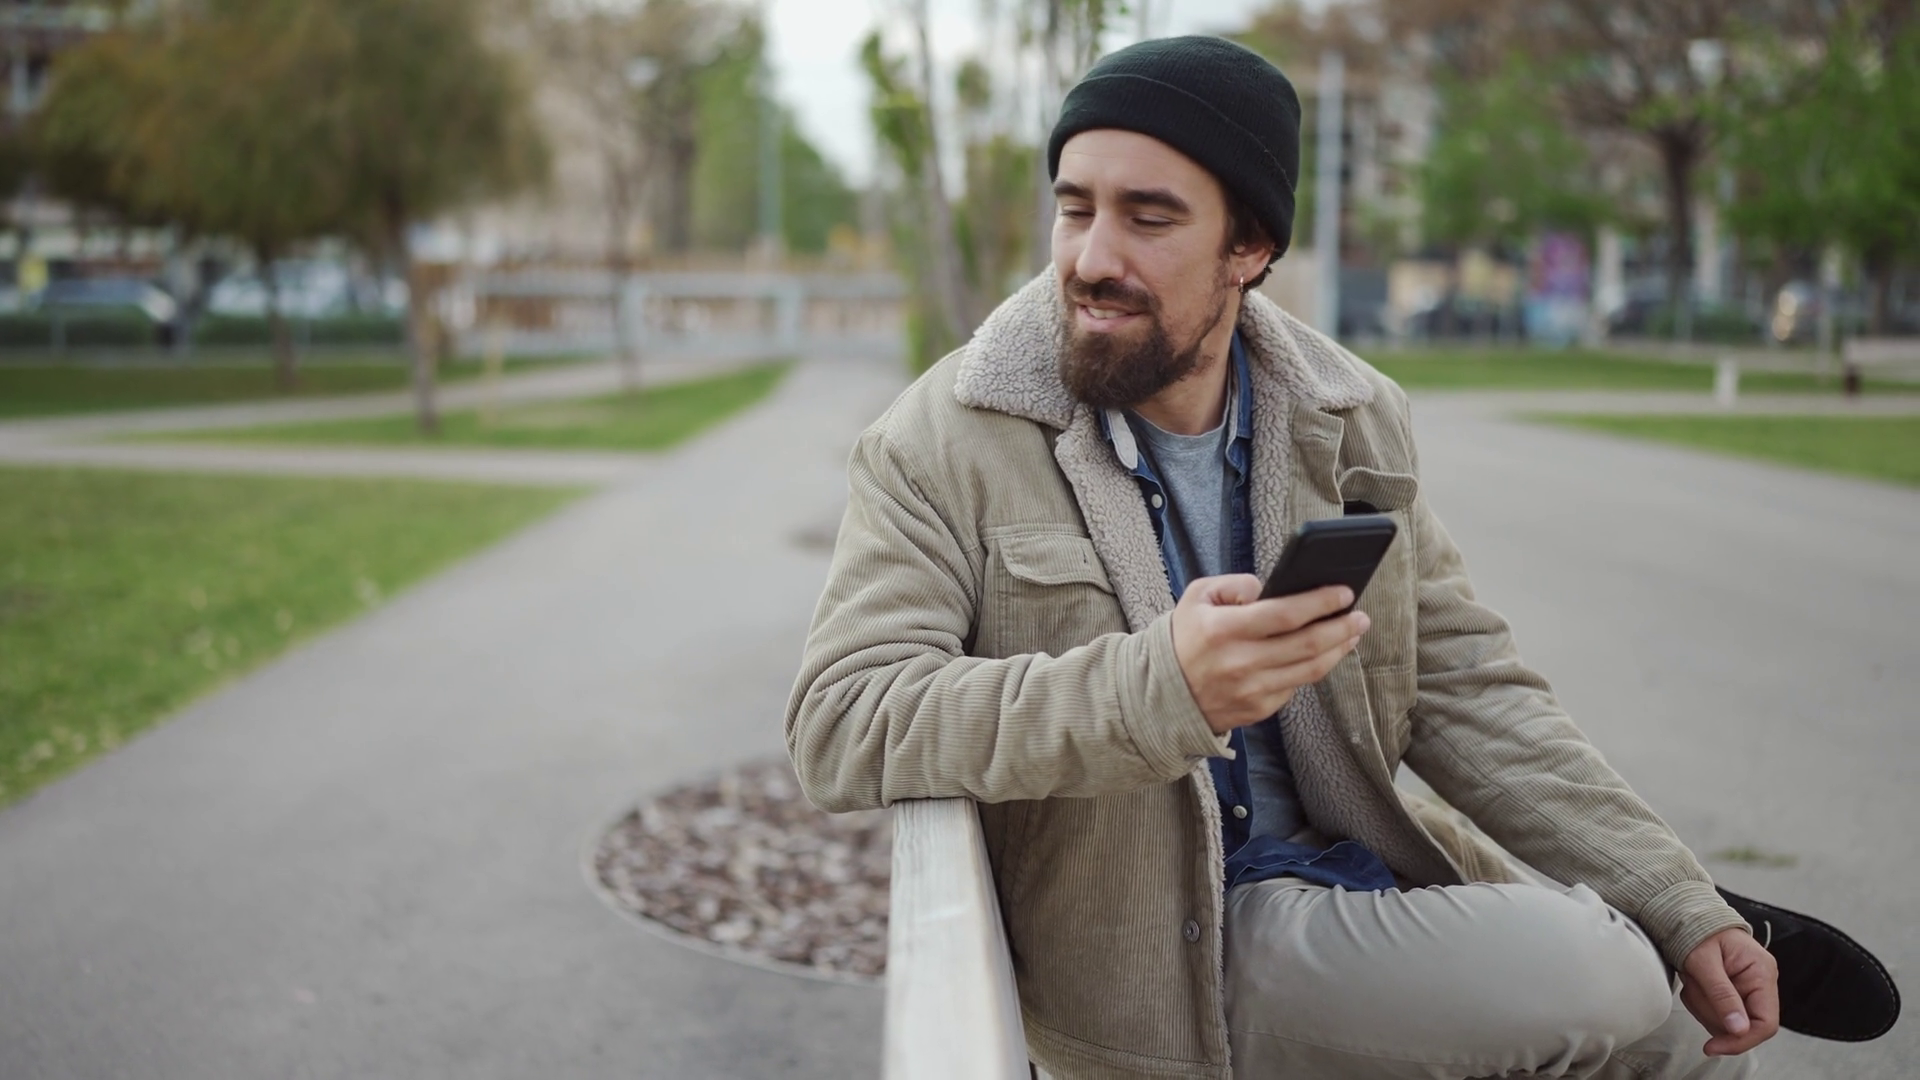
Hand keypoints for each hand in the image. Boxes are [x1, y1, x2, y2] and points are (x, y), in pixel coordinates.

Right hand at [1169, 575, 1368, 734]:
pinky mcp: (1258, 709)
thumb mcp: (1197, 597)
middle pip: (1307, 644)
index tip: (1344, 592)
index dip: (1320, 602)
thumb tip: (1270, 589)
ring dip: (1338, 649)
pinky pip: (1296, 686)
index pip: (1285, 613)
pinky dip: (1314, 668)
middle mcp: (1241, 662)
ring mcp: (1252, 690)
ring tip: (1353, 634)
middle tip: (1361, 616)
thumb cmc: (1184, 639)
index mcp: (1224, 629)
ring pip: (1310, 669)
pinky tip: (1325, 654)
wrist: (1161, 695)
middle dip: (1341, 627)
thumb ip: (1235, 584)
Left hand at [1680, 927, 1779, 1056]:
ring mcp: (1748, 988)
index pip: (1765, 1023)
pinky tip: (1695, 984)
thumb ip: (1721, 995)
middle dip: (1713, 1014)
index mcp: (1762, 973)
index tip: (1712, 1046)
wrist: (1688, 916)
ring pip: (1726, 1022)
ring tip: (1694, 980)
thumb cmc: (1697, 931)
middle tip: (1694, 989)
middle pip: (1743, 1026)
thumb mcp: (1704, 962)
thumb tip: (1739, 1030)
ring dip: (1703, 1007)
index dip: (1740, 1040)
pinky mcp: (1734, 992)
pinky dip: (1700, 1003)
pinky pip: (1717, 1013)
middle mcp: (1760, 983)